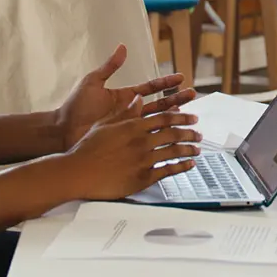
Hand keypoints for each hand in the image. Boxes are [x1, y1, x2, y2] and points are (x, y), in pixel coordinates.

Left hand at [56, 44, 197, 150]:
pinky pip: (147, 137)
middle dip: (177, 98)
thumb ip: (110, 66)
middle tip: (193, 95)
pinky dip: (161, 135)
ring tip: (190, 115)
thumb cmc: (75, 107)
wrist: (62, 130)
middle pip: (159, 103)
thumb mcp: (93, 82)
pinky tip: (173, 135)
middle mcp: (130, 111)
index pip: (151, 87)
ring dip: (174, 117)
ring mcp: (129, 125)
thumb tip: (123, 47)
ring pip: (157, 120)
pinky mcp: (126, 139)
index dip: (166, 82)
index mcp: (125, 96)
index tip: (181, 78)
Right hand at [67, 96, 201, 200]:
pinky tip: (189, 165)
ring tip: (198, 148)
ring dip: (189, 149)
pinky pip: (167, 171)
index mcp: (133, 125)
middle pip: (173, 133)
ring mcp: (143, 160)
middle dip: (189, 131)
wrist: (78, 172)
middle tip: (199, 132)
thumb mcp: (106, 123)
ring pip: (173, 151)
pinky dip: (181, 167)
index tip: (192, 117)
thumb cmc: (88, 147)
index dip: (181, 116)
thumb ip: (125, 111)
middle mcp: (141, 141)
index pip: (165, 117)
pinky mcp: (142, 177)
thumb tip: (138, 98)